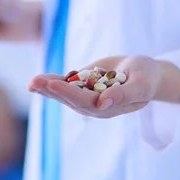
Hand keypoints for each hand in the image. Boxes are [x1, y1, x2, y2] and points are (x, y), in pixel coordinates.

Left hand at [28, 56, 179, 118]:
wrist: (145, 72)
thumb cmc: (147, 78)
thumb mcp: (141, 84)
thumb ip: (124, 95)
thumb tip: (103, 104)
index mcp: (108, 107)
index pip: (85, 102)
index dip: (68, 92)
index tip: (53, 83)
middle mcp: (94, 105)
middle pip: (69, 99)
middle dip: (51, 90)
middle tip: (34, 82)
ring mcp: (87, 95)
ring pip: (64, 93)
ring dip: (47, 87)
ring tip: (32, 82)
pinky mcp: (83, 85)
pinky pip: (65, 84)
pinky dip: (51, 81)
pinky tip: (37, 80)